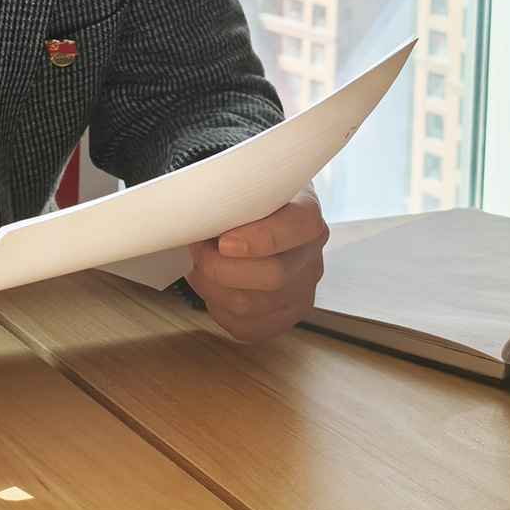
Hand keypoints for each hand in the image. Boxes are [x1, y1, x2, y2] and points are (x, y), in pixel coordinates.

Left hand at [184, 185, 327, 342]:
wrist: (254, 216)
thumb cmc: (244, 199)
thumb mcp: (243, 182)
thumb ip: (231, 193)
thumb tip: (199, 214)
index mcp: (306, 211)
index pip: (299, 227)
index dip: (262, 238)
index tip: (225, 242)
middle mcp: (311, 253)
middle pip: (272, 276)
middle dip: (220, 268)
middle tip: (198, 250)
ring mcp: (303, 288)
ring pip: (251, 305)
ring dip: (212, 288)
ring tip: (200, 267)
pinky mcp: (287, 315)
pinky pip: (248, 327)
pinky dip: (219, 310)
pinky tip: (212, 290)